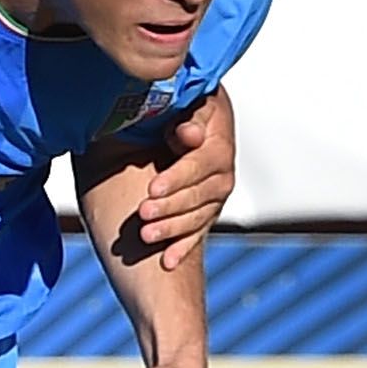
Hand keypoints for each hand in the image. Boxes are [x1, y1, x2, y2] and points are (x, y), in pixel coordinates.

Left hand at [136, 90, 237, 270]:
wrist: (192, 120)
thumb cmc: (183, 108)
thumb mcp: (188, 104)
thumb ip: (188, 118)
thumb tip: (189, 134)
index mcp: (218, 144)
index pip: (200, 164)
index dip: (177, 177)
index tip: (153, 188)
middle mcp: (222, 173)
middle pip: (199, 196)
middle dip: (170, 207)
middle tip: (144, 214)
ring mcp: (215, 196)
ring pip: (197, 217)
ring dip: (172, 229)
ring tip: (146, 236)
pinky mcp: (206, 212)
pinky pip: (196, 233)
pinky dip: (182, 248)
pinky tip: (167, 263)